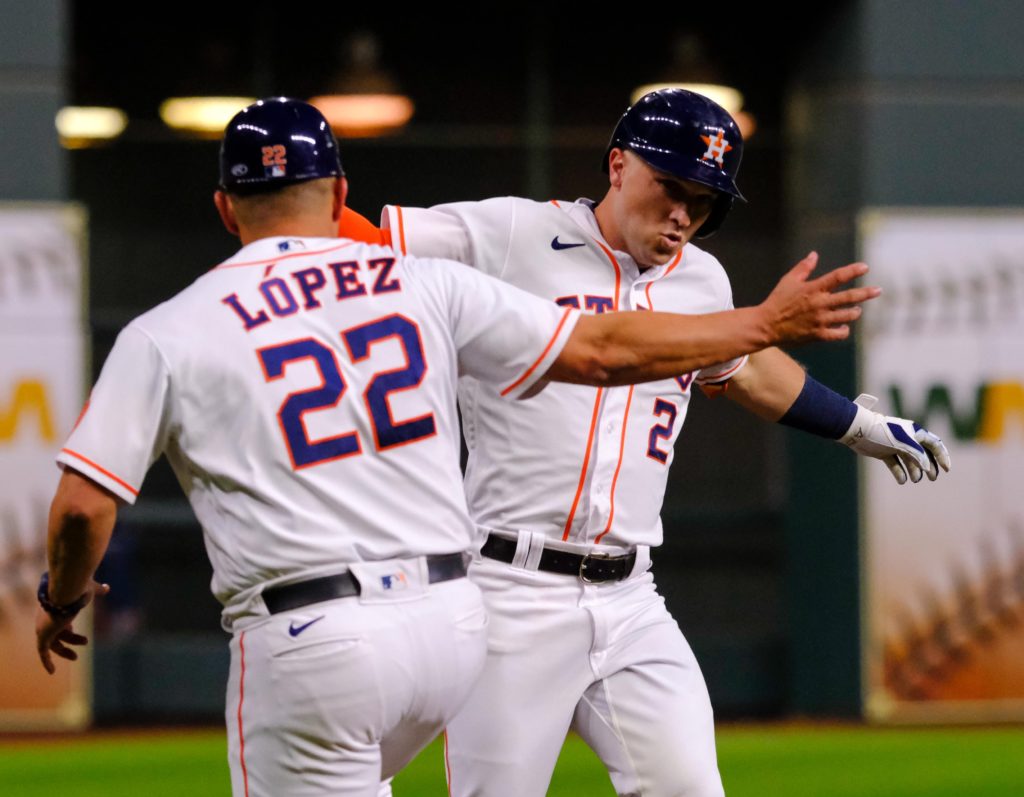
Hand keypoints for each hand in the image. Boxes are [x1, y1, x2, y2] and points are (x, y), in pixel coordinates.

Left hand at [36, 580, 109, 674]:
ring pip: (54, 644)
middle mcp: (46, 617)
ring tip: (76, 656)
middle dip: (70, 640)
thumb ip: (96, 590)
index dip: (67, 628)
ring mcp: (43, 627)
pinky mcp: (42, 636)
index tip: (74, 632)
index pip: (59, 621)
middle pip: (57, 633)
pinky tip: (51, 672)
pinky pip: (43, 652)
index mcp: (56, 607)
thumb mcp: (89, 591)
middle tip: (84, 643)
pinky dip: (46, 662)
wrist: (66, 591)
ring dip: (65, 651)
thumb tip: (106, 588)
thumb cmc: (78, 588)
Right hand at [761, 252, 880, 344]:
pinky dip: (843, 330)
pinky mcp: (817, 334)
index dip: (853, 271)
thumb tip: (814, 254)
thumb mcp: (788, 281)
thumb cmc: (777, 301)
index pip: (838, 277)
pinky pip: (837, 334)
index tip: (865, 267)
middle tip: (878, 291)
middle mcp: (820, 304)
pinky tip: (844, 327)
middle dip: (866, 293)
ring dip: (854, 312)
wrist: (766, 325)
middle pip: (849, 297)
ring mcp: (820, 320)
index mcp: (813, 289)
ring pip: (847, 316)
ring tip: (857, 310)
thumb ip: (803, 268)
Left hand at [839, 394, 951, 483]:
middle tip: (932, 478)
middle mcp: (907, 439)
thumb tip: (927, 467)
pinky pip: (895, 464)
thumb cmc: (883, 433)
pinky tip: (901, 480)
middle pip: (923, 455)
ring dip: (914, 471)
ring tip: (914, 479)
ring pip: (910, 461)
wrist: (859, 430)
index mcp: (915, 432)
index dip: (942, 456)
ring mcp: (896, 446)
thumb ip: (918, 454)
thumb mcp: (904, 443)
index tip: (947, 469)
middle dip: (929, 467)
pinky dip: (899, 472)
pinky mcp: (885, 453)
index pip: (934, 444)